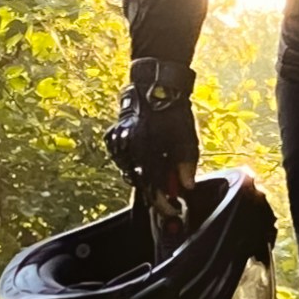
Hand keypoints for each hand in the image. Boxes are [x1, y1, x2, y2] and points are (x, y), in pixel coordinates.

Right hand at [105, 57, 198, 195]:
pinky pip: (121, 158)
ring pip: (128, 171)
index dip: (163, 204)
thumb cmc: (172, 114)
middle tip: (168, 193)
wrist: (153, 88)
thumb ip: (185, 166)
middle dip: (155, 191)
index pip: (153, 189)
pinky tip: (145, 157)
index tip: (173, 210)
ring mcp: (117, 144)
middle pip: (139, 183)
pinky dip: (132, 162)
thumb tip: (186, 187)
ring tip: (159, 172)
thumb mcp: (186, 140)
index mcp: (147, 154)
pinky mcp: (111, 137)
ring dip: (143, 176)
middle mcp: (128, 152)